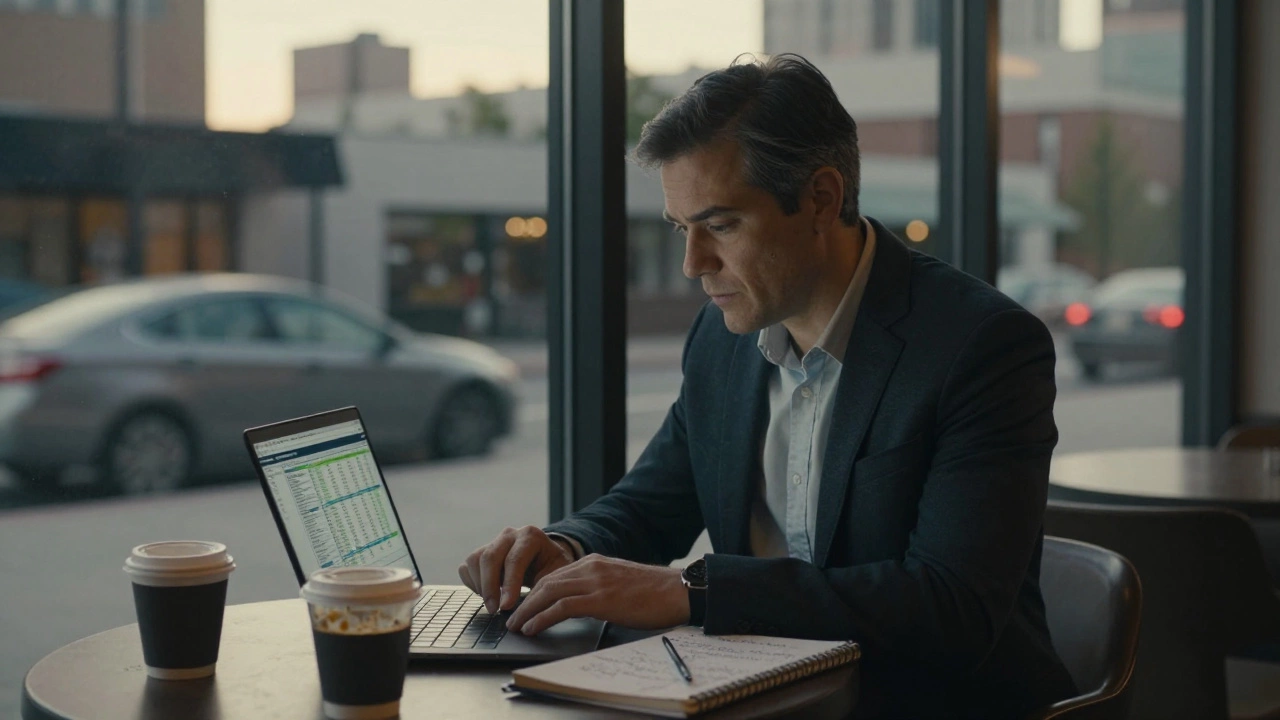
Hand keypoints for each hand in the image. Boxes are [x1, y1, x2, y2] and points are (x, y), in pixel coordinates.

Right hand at [458, 526, 575, 613]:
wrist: (546, 558)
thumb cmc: (553, 568)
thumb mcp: (558, 575)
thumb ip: (546, 587)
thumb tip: (532, 610)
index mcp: (531, 536)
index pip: (514, 560)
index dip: (509, 584)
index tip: (506, 607)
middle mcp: (509, 535)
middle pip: (489, 558)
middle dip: (489, 588)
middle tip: (494, 610)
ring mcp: (493, 542)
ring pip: (474, 561)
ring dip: (480, 586)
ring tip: (493, 603)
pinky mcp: (481, 552)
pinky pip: (466, 567)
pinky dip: (472, 584)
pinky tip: (487, 594)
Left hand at [505, 554, 689, 635]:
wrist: (677, 591)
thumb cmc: (653, 592)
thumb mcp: (619, 583)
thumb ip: (598, 587)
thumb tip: (580, 604)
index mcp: (594, 562)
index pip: (555, 575)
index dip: (535, 592)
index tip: (524, 606)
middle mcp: (591, 567)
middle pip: (546, 582)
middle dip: (525, 601)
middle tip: (512, 618)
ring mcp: (596, 581)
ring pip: (549, 592)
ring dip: (528, 610)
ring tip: (516, 625)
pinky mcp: (601, 599)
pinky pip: (562, 607)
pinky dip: (543, 617)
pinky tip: (533, 627)